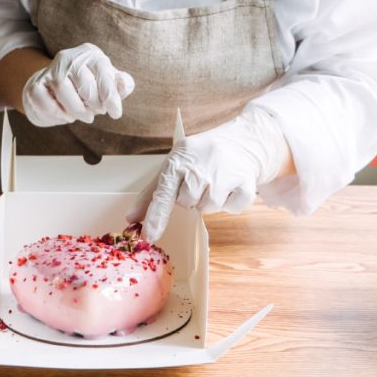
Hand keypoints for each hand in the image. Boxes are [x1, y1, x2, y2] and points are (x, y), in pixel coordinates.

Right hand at [22, 42, 134, 126]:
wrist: (55, 90)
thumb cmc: (88, 87)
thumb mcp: (108, 84)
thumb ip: (121, 85)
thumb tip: (123, 85)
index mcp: (90, 54)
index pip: (103, 72)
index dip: (111, 96)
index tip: (115, 113)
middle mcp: (69, 57)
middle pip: (84, 82)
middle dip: (94, 104)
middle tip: (96, 111)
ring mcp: (50, 70)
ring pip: (63, 90)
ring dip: (77, 110)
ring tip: (85, 116)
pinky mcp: (35, 86)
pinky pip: (45, 102)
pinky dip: (58, 114)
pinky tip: (66, 116)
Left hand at [126, 109, 291, 242]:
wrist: (240, 141)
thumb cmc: (200, 157)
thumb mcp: (174, 165)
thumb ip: (151, 193)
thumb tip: (131, 218)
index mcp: (178, 160)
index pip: (163, 192)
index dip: (156, 216)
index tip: (148, 236)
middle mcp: (201, 166)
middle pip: (187, 203)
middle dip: (191, 198)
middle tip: (198, 182)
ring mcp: (224, 174)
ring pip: (208, 209)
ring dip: (210, 202)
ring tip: (215, 182)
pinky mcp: (245, 182)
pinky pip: (232, 209)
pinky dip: (231, 203)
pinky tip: (231, 186)